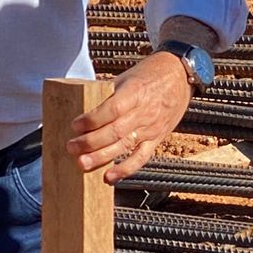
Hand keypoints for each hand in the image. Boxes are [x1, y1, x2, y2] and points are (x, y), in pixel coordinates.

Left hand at [66, 53, 191, 183]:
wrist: (181, 77)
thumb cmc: (150, 74)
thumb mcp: (128, 77)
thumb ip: (108, 94)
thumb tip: (81, 108)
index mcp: (135, 92)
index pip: (112, 109)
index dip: (92, 119)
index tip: (75, 125)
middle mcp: (144, 112)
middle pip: (115, 131)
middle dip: (91, 142)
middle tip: (72, 148)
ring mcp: (151, 128)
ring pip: (125, 146)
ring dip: (101, 157)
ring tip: (82, 163)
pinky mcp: (156, 139)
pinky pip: (141, 158)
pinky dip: (125, 169)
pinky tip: (109, 177)